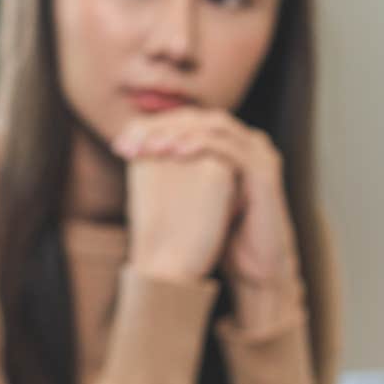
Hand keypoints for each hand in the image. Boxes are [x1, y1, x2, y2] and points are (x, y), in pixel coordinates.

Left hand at [115, 108, 302, 309]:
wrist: (254, 267)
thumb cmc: (220, 233)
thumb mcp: (189, 195)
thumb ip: (169, 169)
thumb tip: (128, 150)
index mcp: (228, 145)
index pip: (186, 121)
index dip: (152, 128)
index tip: (119, 144)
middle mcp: (246, 142)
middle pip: (199, 116)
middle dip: (161, 126)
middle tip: (130, 139)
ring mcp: (259, 153)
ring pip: (215, 125)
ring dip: (179, 131)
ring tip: (150, 145)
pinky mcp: (264, 170)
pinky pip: (230, 147)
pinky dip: (201, 144)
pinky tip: (175, 153)